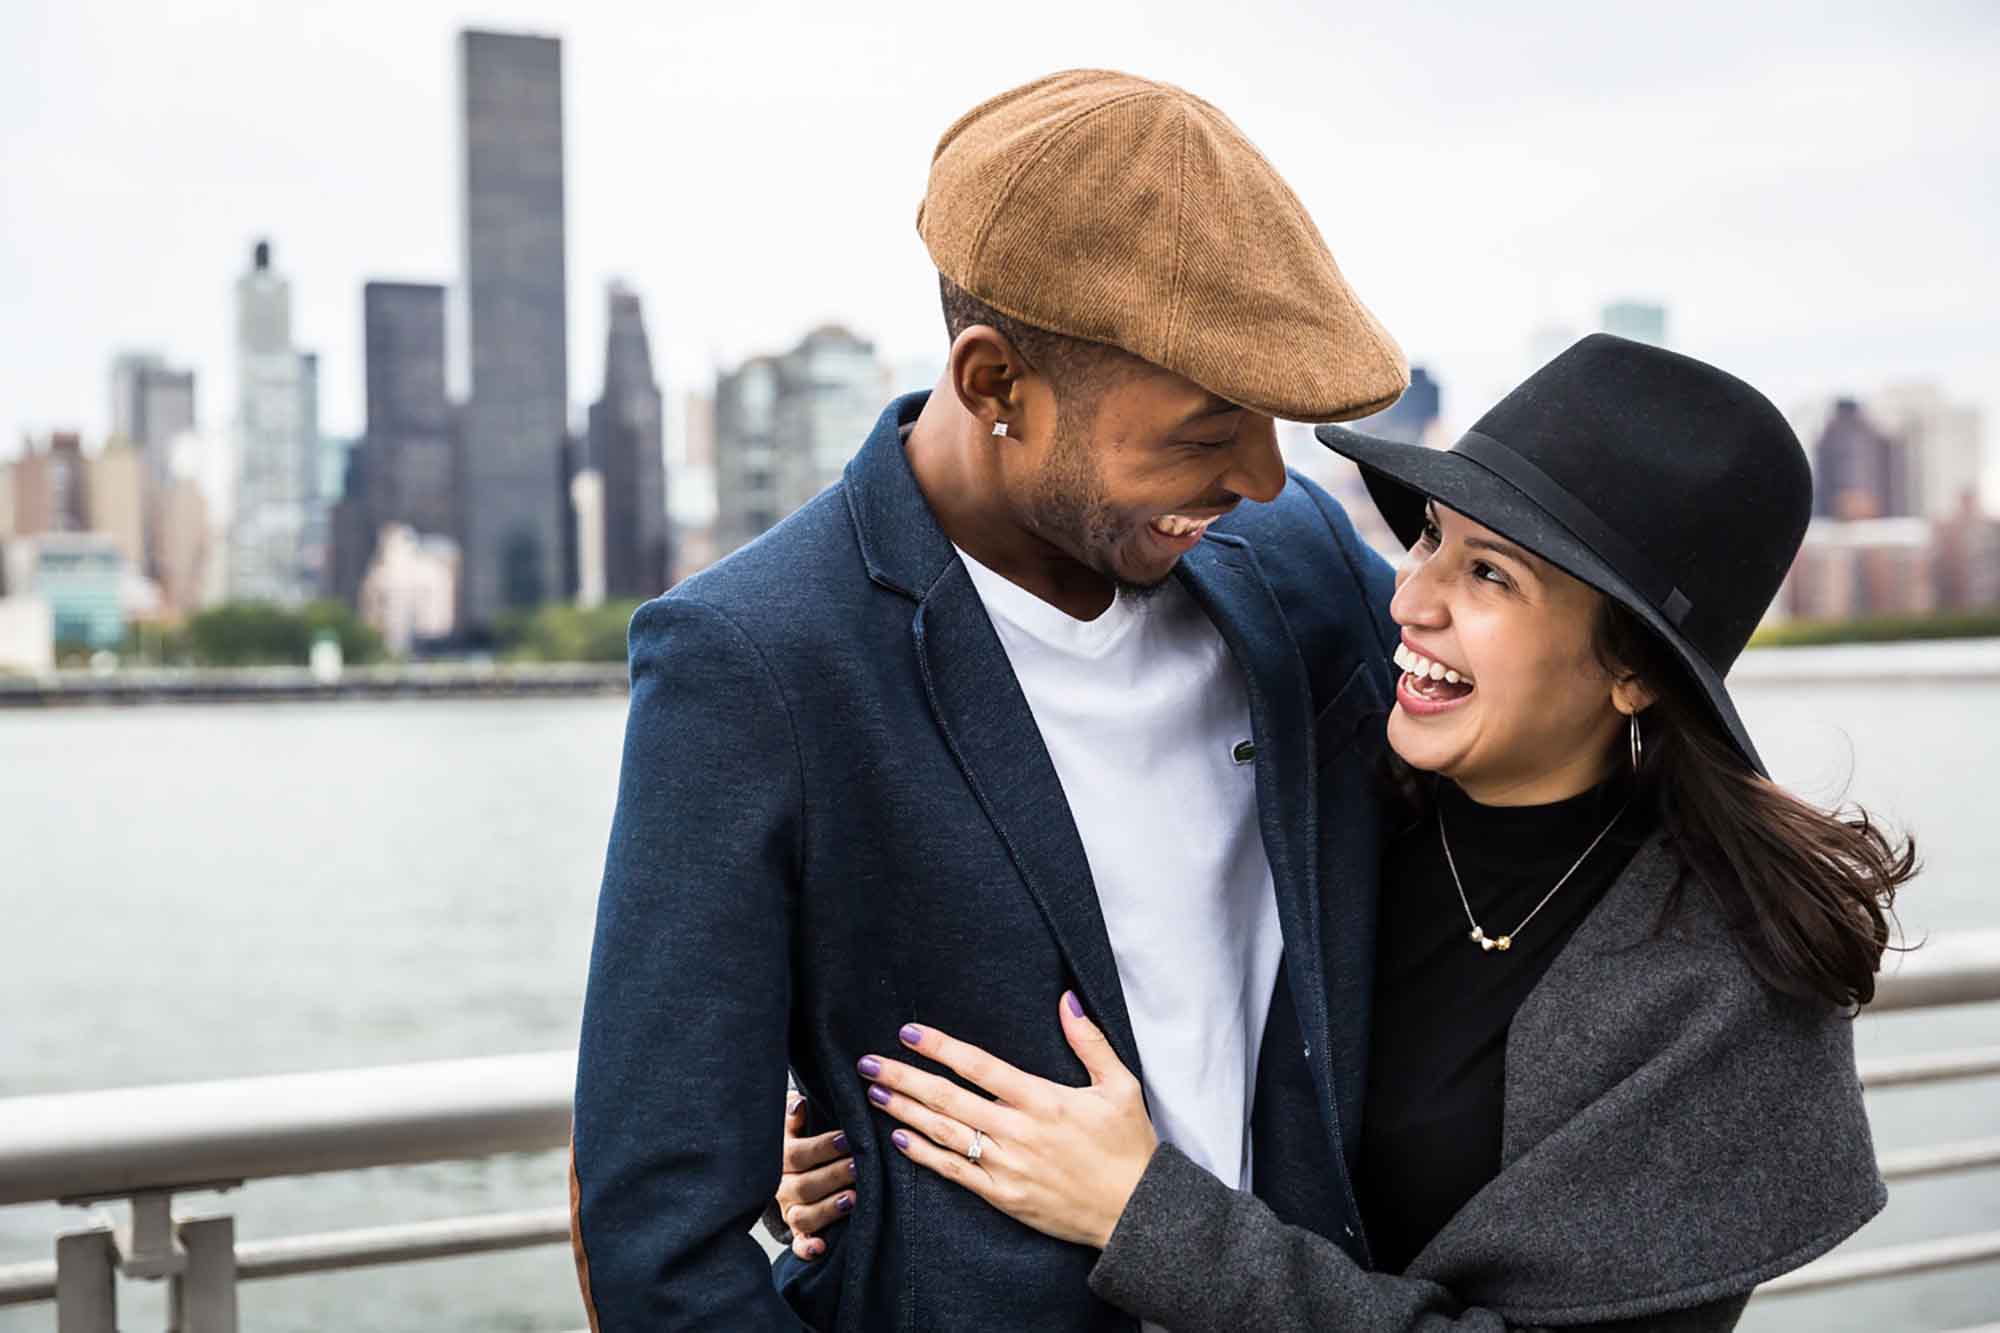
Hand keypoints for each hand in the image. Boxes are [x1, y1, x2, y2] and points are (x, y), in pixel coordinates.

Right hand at [773, 1094, 855, 1261]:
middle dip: (833, 1176)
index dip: (822, 1147)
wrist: (791, 1168)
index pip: (798, 1154)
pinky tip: (822, 1247)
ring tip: (853, 1200)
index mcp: (781, 1156)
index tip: (847, 1138)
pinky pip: (799, 1245)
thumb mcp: (797, 1124)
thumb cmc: (804, 1138)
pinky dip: (808, 1248)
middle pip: (803, 1186)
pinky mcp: (799, 1233)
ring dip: (827, 1209)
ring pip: (802, 1216)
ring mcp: (790, 1211)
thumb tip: (800, 1104)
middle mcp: (782, 1186)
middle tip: (859, 1167)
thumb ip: (795, 1114)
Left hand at [858, 992, 1156, 1249]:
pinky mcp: (1003, 1197)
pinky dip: (924, 1155)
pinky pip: (954, 1173)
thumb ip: (1090, 1041)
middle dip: (905, 1078)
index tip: (909, 1032)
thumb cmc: (1129, 1146)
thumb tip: (1067, 999)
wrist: (1135, 1212)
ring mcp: (1007, 1166)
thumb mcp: (1119, 1085)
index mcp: (1043, 1099)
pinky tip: (899, 1140)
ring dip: (905, 1112)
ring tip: (875, 1093)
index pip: (979, 1066)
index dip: (940, 1047)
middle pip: (949, 1098)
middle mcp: (1018, 1131)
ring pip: (945, 1133)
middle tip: (869, 1062)